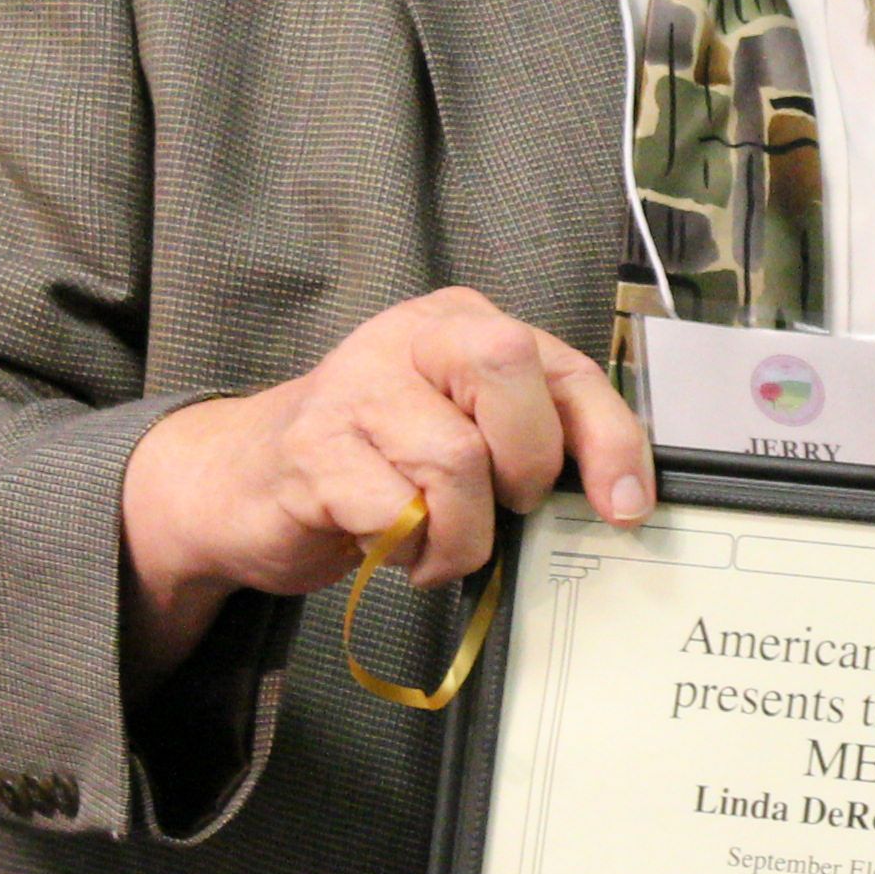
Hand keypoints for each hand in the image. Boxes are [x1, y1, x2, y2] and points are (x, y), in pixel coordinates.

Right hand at [121, 289, 650, 649]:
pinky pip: (395, 511)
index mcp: (462, 322)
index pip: (565, 366)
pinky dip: (410, 551)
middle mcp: (411, 336)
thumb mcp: (462, 427)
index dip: (609, 439)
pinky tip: (394, 548)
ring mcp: (356, 386)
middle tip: (503, 506)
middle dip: (526, 462)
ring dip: (463, 533)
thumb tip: (618, 498)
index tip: (627, 507)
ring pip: (455, 458)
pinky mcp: (314, 448)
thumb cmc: (376, 457)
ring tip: (440, 546)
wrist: (247, 480)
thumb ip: (529, 437)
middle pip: (509, 368)